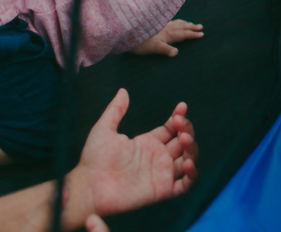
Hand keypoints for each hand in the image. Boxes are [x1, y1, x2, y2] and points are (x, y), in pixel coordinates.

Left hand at [62, 89, 198, 228]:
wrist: (88, 187)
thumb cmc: (93, 160)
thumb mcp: (104, 129)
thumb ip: (115, 110)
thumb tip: (123, 90)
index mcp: (147, 143)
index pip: (172, 129)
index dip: (179, 118)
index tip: (181, 107)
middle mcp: (158, 158)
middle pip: (184, 141)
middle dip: (187, 130)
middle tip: (180, 124)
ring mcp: (161, 174)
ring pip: (188, 159)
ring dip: (192, 149)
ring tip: (185, 139)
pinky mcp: (162, 190)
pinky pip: (185, 184)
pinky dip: (192, 174)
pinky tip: (187, 163)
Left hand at [131, 20, 203, 56]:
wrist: (127, 34)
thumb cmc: (140, 44)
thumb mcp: (154, 48)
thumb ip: (165, 50)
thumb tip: (177, 52)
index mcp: (168, 34)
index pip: (184, 34)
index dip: (193, 34)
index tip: (202, 34)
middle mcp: (166, 28)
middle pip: (182, 26)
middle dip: (191, 27)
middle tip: (201, 27)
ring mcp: (160, 26)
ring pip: (176, 23)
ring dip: (184, 23)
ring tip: (190, 23)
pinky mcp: (155, 25)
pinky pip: (169, 22)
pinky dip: (175, 22)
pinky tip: (172, 22)